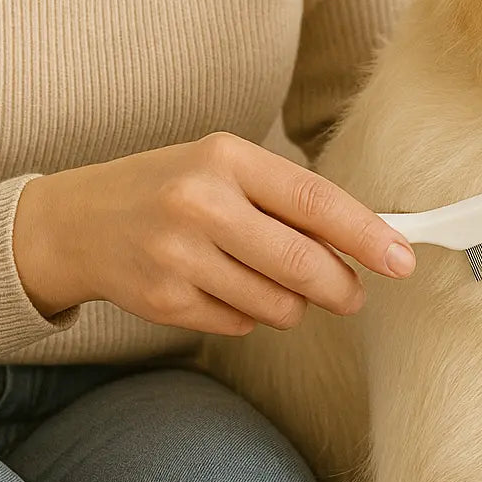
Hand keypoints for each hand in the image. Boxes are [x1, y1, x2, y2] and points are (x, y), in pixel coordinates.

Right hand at [11, 131, 415, 334]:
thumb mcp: (227, 168)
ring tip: (277, 283)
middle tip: (354, 294)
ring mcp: (178, 256)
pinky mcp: (162, 301)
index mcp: (227, 158)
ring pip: (275, 303)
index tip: (401, 257)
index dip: (365, 232)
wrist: (80, 220)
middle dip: (340, 286)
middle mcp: (201, 204)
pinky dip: (250, 314)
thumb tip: (363, 240)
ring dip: (294, 304)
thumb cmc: (174, 186)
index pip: (314, 199)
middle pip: (300, 261)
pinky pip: (239, 323)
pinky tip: (228, 287)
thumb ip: (287, 199)